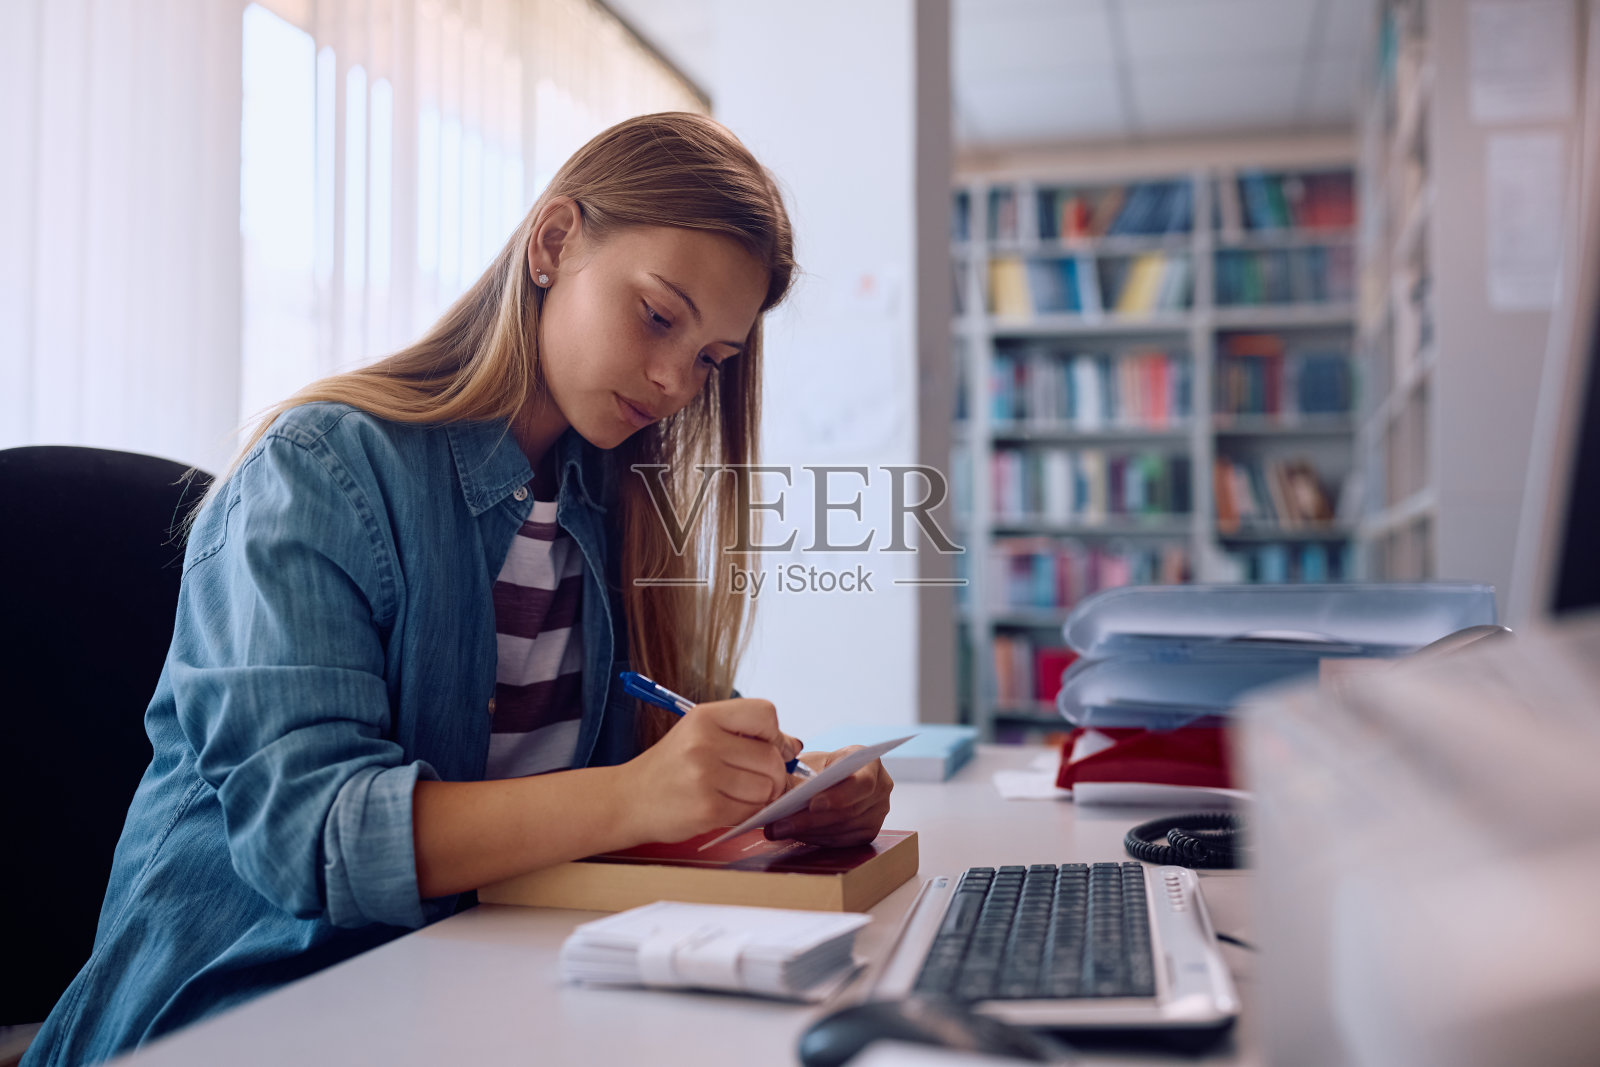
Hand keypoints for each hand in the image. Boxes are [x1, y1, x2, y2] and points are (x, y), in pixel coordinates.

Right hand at [619, 698, 801, 843]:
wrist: (628, 800)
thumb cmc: (670, 768)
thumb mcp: (701, 736)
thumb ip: (746, 736)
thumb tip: (793, 746)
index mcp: (705, 717)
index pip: (766, 714)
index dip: (774, 736)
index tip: (765, 749)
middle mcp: (704, 742)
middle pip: (771, 758)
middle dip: (772, 775)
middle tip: (753, 781)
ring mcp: (704, 776)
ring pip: (767, 788)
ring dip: (761, 798)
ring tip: (735, 795)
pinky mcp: (706, 808)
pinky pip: (752, 812)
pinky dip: (747, 814)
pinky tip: (726, 808)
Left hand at [765, 746, 893, 846]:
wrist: (827, 779)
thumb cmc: (817, 768)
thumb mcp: (808, 762)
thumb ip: (797, 772)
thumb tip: (776, 782)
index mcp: (870, 763)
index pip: (862, 782)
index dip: (838, 796)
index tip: (812, 804)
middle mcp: (881, 788)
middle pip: (849, 811)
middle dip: (810, 820)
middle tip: (779, 824)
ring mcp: (877, 813)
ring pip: (842, 829)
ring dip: (807, 831)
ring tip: (777, 829)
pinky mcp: (867, 833)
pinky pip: (840, 841)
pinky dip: (815, 838)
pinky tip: (794, 834)